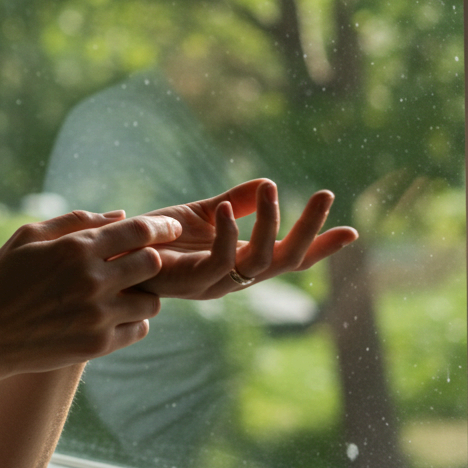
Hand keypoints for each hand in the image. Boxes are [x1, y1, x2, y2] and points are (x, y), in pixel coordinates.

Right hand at [0, 211, 173, 383]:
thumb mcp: (26, 237)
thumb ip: (74, 222)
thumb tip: (119, 215)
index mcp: (75, 249)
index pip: (139, 231)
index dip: (161, 227)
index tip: (170, 229)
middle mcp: (92, 280)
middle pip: (152, 263)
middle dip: (151, 260)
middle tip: (141, 264)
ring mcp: (97, 315)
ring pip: (151, 301)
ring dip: (143, 294)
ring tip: (123, 294)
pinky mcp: (97, 345)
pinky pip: (139, 329)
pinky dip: (132, 322)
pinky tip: (112, 316)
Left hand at [134, 179, 357, 299]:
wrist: (114, 254)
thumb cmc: (154, 237)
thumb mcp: (200, 213)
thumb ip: (234, 201)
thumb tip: (267, 181)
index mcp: (241, 263)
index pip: (289, 257)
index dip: (320, 246)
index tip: (353, 231)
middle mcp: (233, 279)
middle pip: (285, 261)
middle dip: (309, 231)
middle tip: (325, 196)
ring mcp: (214, 285)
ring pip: (260, 263)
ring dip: (270, 224)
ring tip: (272, 189)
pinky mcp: (190, 284)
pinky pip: (221, 263)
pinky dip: (229, 235)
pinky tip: (227, 207)